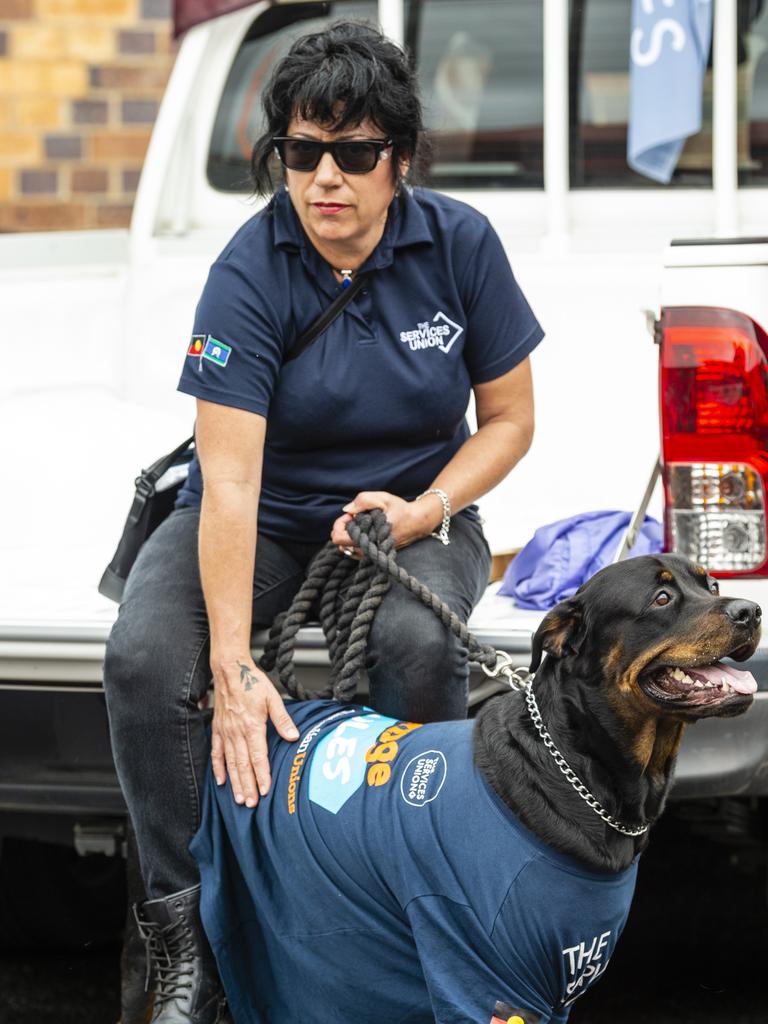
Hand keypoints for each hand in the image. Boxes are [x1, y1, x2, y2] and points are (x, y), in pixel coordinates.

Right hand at [210, 656, 298, 806]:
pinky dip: (218, 768)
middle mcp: (237, 732)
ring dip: (235, 782)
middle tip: (250, 804)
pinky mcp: (218, 730)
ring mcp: (225, 733)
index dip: (262, 775)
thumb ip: (282, 719)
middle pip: (243, 765)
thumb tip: (293, 736)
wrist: (230, 670)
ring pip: (230, 763)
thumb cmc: (252, 682)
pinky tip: (221, 781)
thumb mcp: (273, 698)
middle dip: (247, 786)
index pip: (258, 756)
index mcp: (252, 726)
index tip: (264, 791)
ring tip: (238, 799)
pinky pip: (217, 753)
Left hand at [330, 490, 441, 550]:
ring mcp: (372, 554)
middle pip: (341, 544)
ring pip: (348, 548)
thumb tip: (347, 510)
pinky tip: (366, 530)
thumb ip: (363, 500)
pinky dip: (356, 540)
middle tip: (356, 517)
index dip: (340, 523)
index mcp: (368, 537)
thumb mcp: (382, 498)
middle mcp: (368, 550)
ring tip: (362, 523)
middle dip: (344, 528)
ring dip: (350, 535)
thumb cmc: (400, 509)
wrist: (417, 522)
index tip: (352, 514)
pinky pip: (357, 551)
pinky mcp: (375, 556)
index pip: (339, 537)